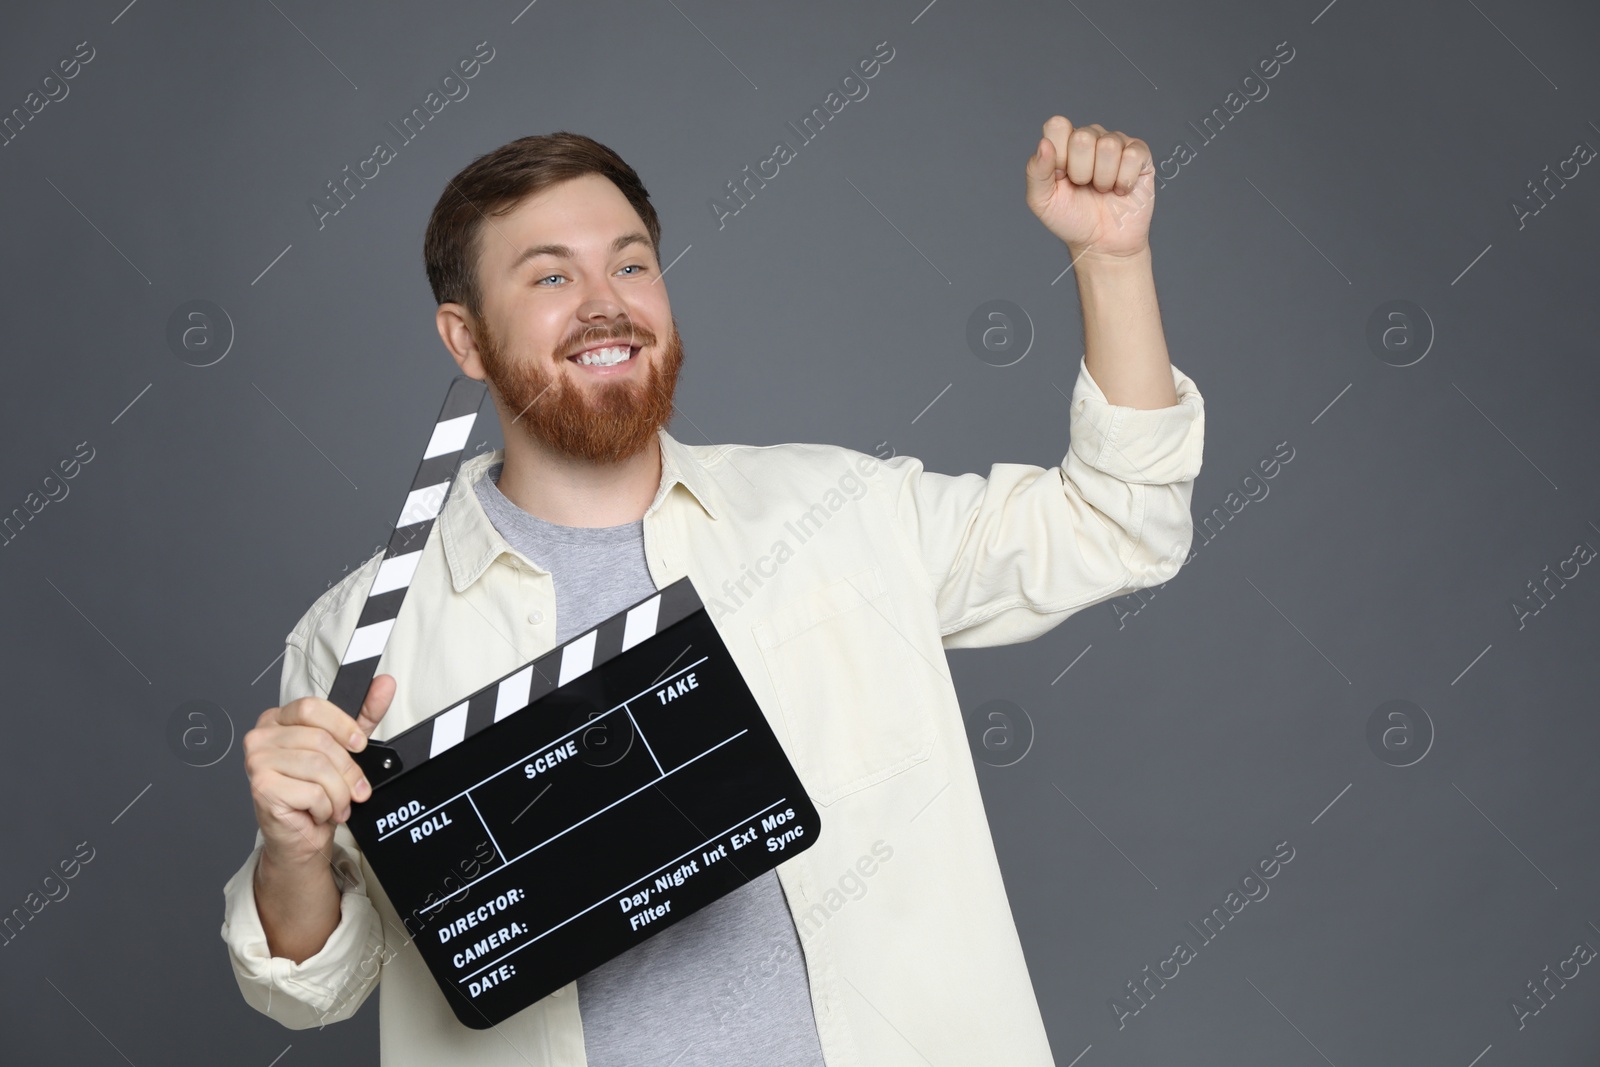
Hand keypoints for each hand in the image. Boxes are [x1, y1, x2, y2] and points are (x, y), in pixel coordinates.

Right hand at [243, 675, 395, 866]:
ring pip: (319, 767)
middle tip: (355, 789)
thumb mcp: (345, 748)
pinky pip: (312, 792)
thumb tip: (384, 684)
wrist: (301, 836)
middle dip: (348, 771)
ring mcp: (257, 762)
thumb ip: (363, 715)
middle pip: (320, 741)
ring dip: (338, 793)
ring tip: (336, 803)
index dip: (343, 726)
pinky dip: (326, 807)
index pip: (312, 708)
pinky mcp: (262, 788)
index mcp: (278, 720)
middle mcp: (262, 737)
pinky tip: (318, 811)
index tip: (360, 744)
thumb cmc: (316, 792)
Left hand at [1025, 116, 1155, 260]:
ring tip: (1102, 190)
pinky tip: (1120, 190)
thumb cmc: (1071, 219)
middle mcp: (1090, 137)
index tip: (1060, 177)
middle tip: (1083, 187)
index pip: (1057, 125)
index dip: (1058, 155)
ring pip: (1108, 146)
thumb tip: (1044, 144)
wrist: (1102, 244)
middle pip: (1082, 137)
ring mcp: (1116, 143)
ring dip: (1103, 178)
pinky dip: (1123, 181)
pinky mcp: (1140, 154)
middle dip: (1080, 171)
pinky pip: (1132, 156)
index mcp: (1063, 143)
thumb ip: (1036, 172)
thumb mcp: (1042, 201)